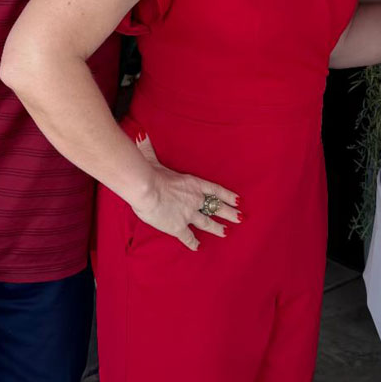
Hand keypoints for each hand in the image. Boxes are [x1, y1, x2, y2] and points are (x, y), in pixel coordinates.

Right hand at [132, 134, 240, 250]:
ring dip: (217, 228)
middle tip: (240, 218)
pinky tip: (197, 247)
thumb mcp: (152, 158)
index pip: (215, 190)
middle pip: (216, 207)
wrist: (146, 188)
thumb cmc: (149, 172)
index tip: (237, 200)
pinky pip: (188, 237)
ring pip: (207, 223)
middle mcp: (195, 199)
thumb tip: (141, 134)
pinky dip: (193, 243)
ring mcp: (188, 214)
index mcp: (192, 183)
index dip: (227, 195)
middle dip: (229, 213)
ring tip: (226, 232)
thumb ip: (149, 148)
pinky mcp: (178, 227)